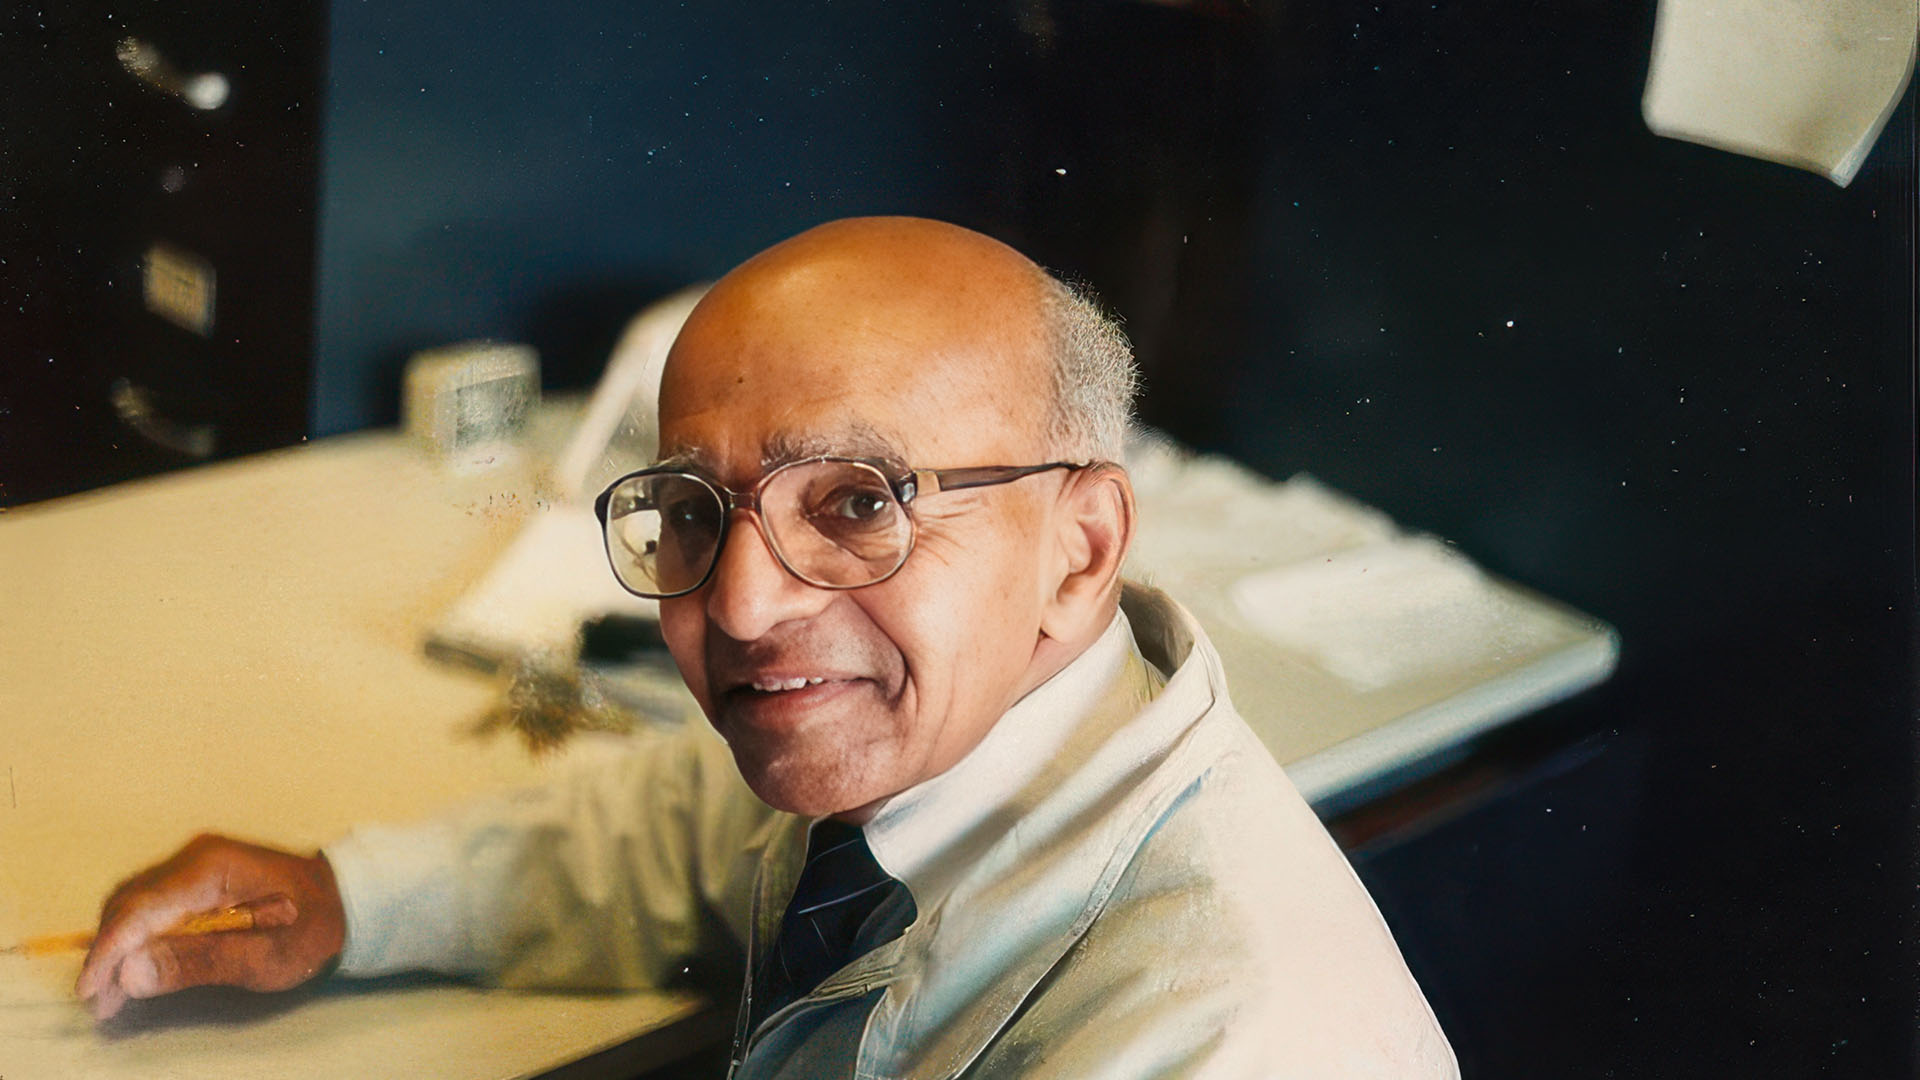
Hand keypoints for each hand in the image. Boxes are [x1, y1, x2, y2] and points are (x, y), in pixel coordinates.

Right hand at [75, 833, 345, 1020]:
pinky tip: (136, 971)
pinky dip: (136, 938)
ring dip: (118, 949)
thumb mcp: (265, 957)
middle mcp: (196, 857)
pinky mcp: (194, 877)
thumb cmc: (312, 928)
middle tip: (102, 1004)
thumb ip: (198, 962)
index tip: (91, 991)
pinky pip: (151, 905)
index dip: (110, 951)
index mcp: (214, 868)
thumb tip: (131, 972)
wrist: (344, 899)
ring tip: (112, 997)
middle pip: (129, 903)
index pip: (142, 907)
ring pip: (133, 904)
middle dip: (108, 954)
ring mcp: (194, 864)